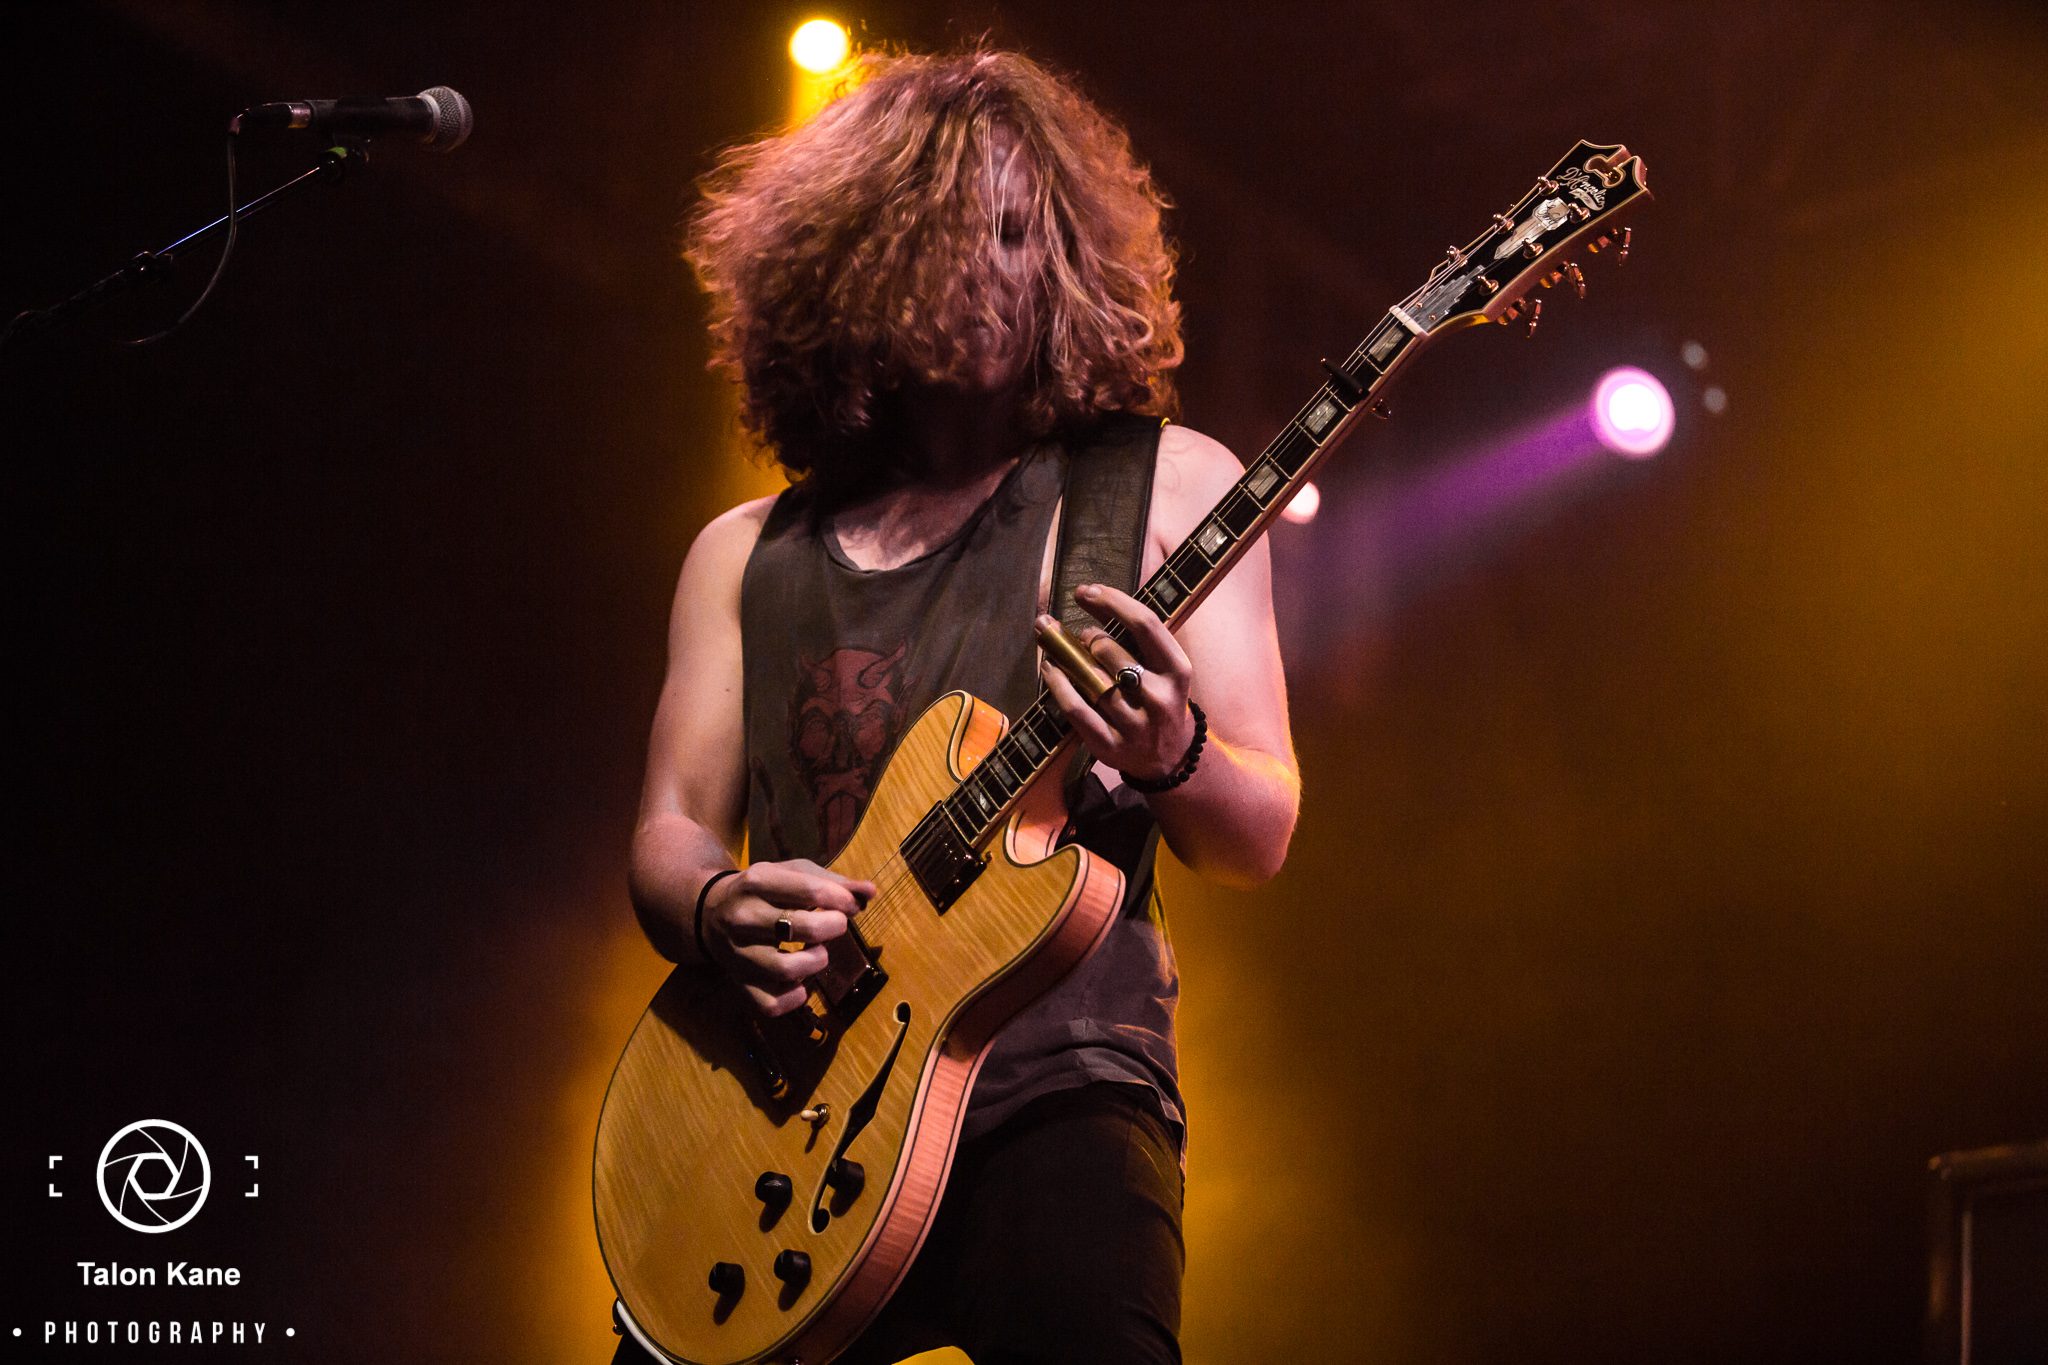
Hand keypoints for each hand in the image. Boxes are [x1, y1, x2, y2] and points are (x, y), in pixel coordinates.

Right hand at [699, 859, 874, 1015]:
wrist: (709, 911)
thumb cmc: (763, 891)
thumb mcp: (791, 874)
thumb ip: (833, 882)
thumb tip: (870, 892)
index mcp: (757, 882)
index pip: (810, 891)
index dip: (842, 899)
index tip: (851, 905)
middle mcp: (743, 918)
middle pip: (802, 929)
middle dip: (833, 927)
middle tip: (837, 925)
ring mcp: (738, 953)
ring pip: (786, 969)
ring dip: (816, 961)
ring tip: (818, 951)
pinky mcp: (739, 982)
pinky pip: (770, 1004)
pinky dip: (794, 998)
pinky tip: (801, 982)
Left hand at [1038, 583, 1197, 784]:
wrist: (1169, 758)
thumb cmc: (1158, 699)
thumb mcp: (1162, 668)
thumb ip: (1131, 635)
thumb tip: (1089, 596)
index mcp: (1177, 671)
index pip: (1145, 624)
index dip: (1111, 601)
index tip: (1086, 591)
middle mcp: (1159, 698)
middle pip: (1110, 651)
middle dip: (1088, 636)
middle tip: (1082, 636)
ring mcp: (1135, 725)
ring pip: (1090, 678)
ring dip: (1066, 656)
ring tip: (1056, 647)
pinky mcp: (1110, 746)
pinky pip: (1076, 708)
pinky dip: (1057, 684)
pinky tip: (1049, 668)